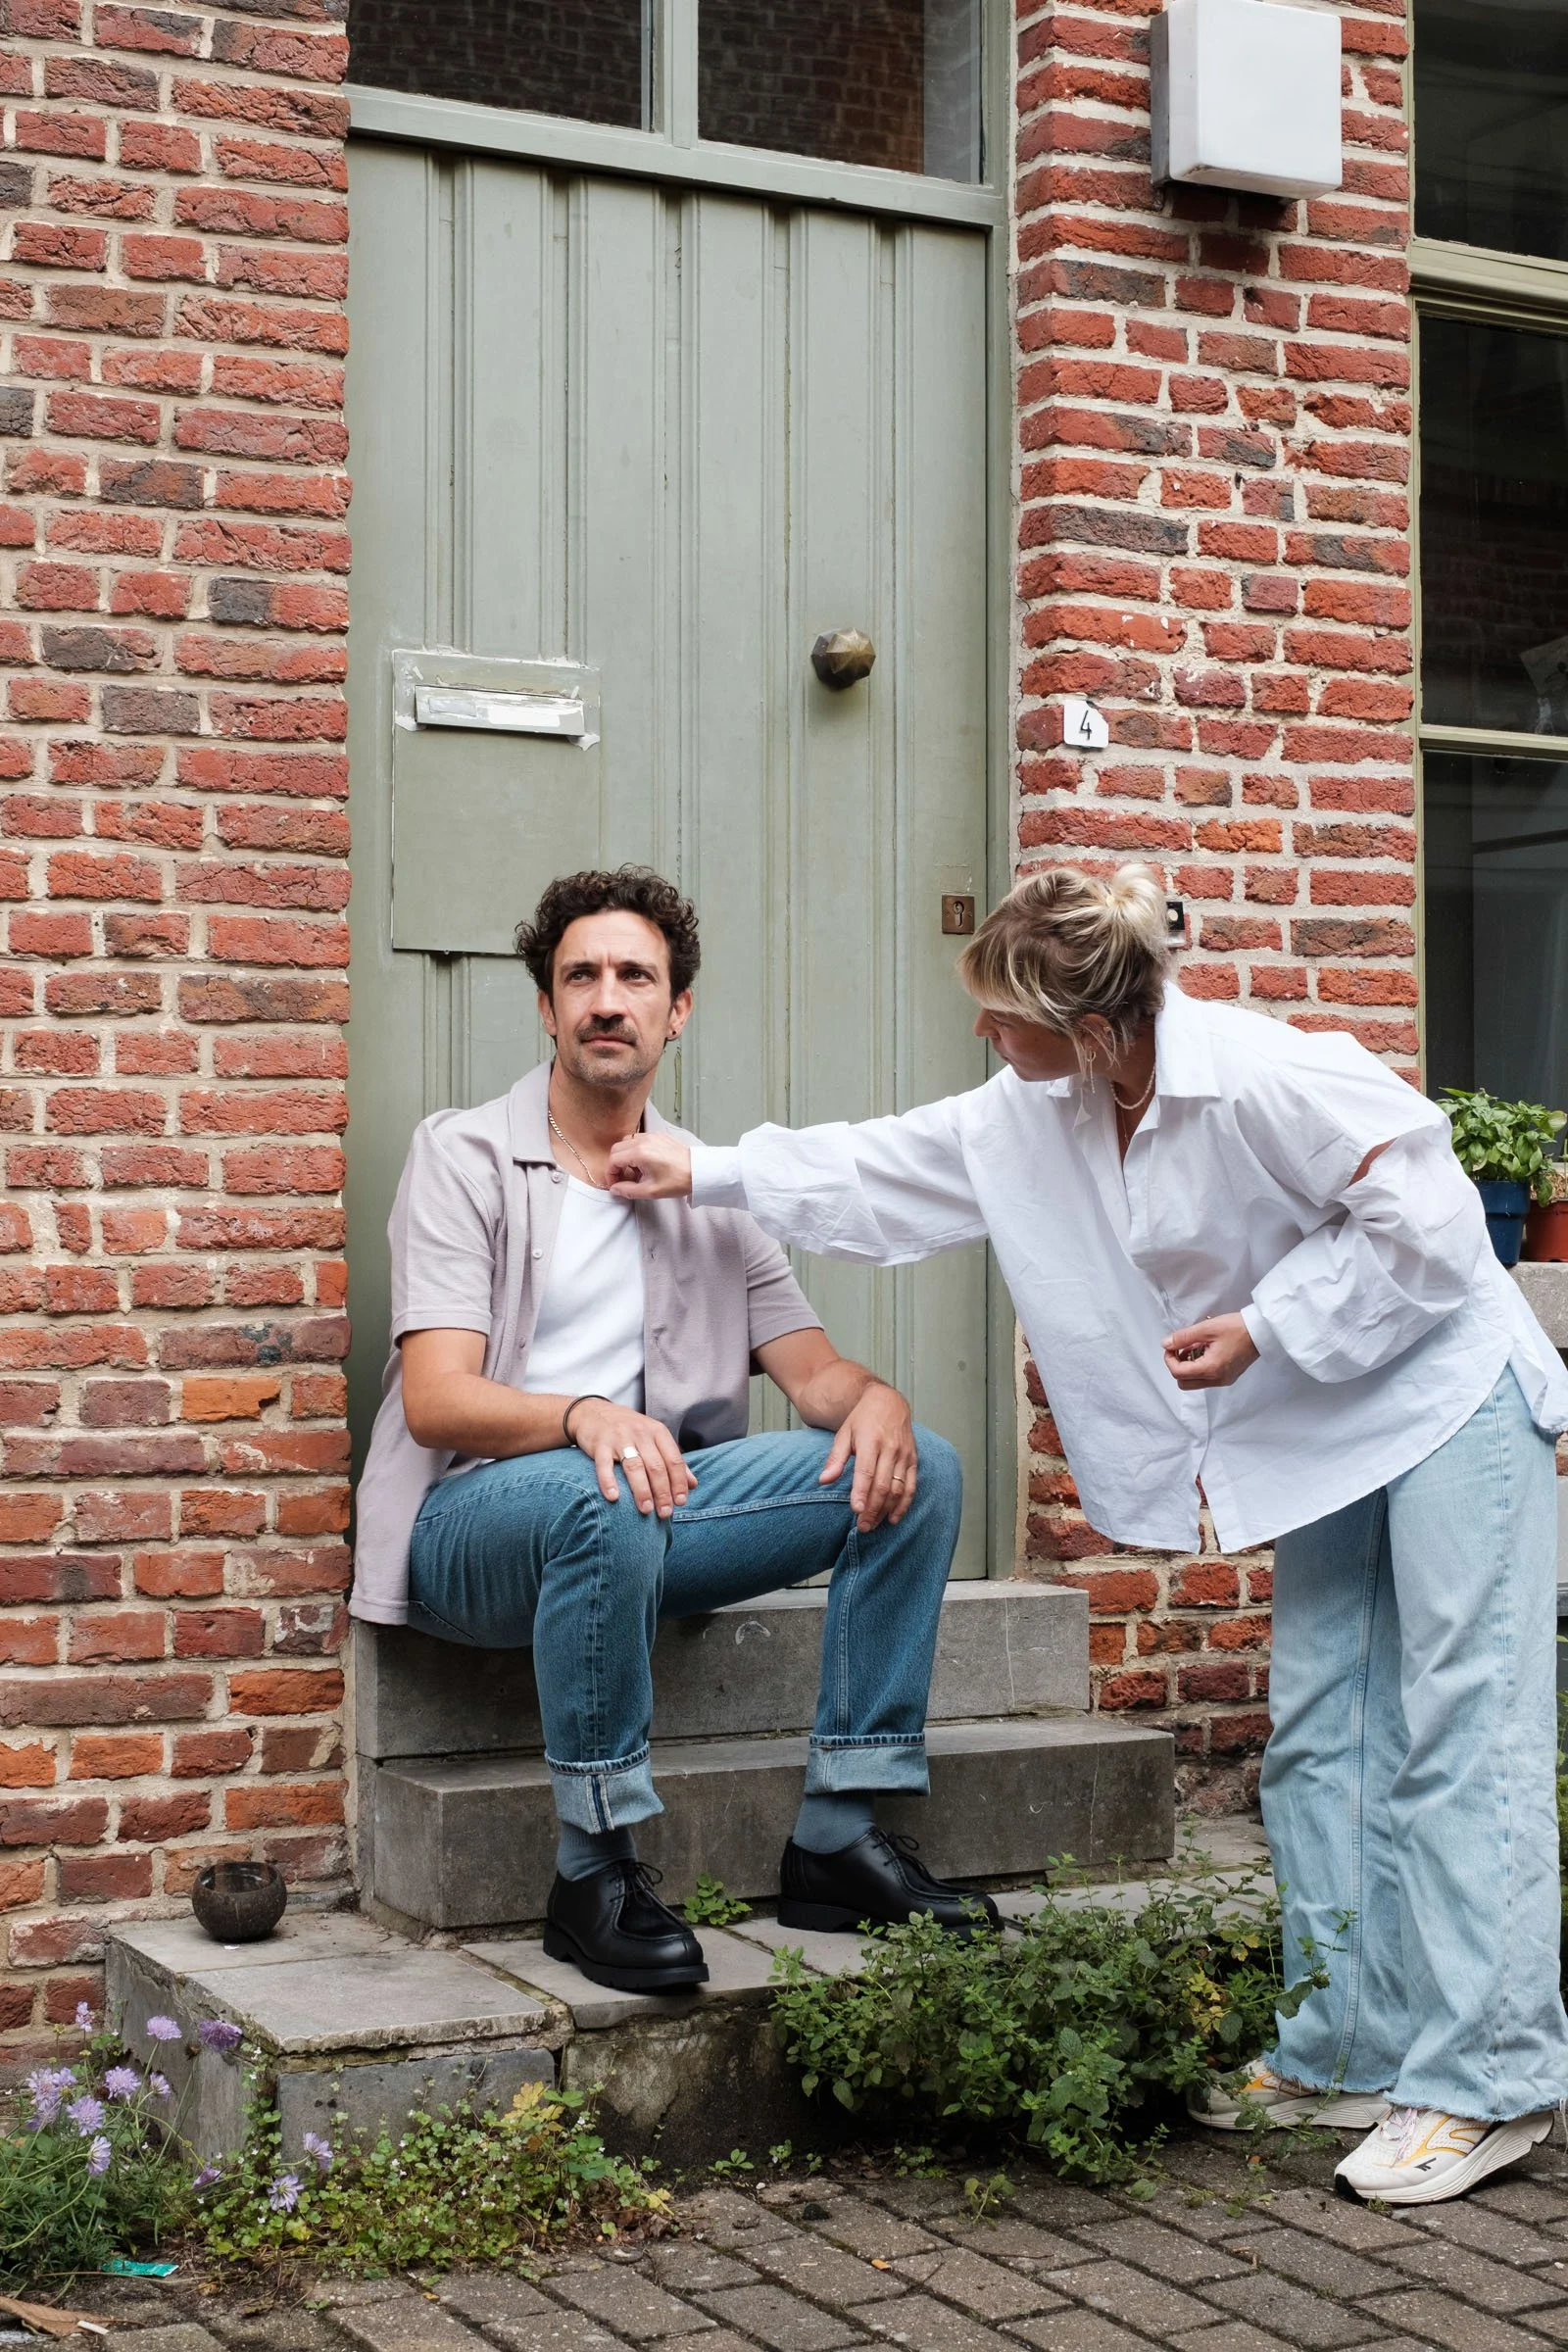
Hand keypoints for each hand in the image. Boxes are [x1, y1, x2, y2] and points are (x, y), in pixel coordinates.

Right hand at [570, 1400, 695, 1516]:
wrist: (592, 1411)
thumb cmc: (628, 1429)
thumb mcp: (653, 1438)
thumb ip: (672, 1460)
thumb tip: (693, 1484)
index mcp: (658, 1432)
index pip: (674, 1460)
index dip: (679, 1482)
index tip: (681, 1502)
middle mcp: (641, 1433)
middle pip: (656, 1466)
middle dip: (663, 1492)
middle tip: (665, 1512)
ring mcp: (619, 1438)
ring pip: (635, 1467)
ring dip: (642, 1491)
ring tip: (646, 1510)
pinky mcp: (600, 1444)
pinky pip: (604, 1465)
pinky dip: (609, 1481)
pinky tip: (613, 1497)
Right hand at [606, 1133, 692, 1199]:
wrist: (699, 1171)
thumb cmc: (678, 1180)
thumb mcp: (651, 1191)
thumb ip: (628, 1190)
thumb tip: (615, 1189)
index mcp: (640, 1153)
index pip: (613, 1160)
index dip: (611, 1174)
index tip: (615, 1183)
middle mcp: (644, 1140)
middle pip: (617, 1149)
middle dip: (616, 1164)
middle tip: (623, 1178)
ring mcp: (652, 1136)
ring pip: (627, 1142)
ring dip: (626, 1156)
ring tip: (636, 1171)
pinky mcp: (659, 1135)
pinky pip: (639, 1139)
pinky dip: (636, 1150)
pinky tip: (646, 1163)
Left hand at [820, 1380, 918, 1530]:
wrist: (888, 1402)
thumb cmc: (862, 1420)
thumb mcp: (844, 1434)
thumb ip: (835, 1458)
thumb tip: (824, 1480)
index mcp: (871, 1440)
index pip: (866, 1471)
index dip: (862, 1492)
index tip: (856, 1510)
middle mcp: (890, 1448)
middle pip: (883, 1484)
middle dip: (873, 1508)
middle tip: (863, 1526)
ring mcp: (904, 1455)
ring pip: (897, 1488)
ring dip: (886, 1510)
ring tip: (874, 1525)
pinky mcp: (913, 1460)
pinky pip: (911, 1486)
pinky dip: (904, 1504)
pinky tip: (894, 1518)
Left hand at [1163, 1314, 1259, 1390]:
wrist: (1261, 1331)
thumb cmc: (1238, 1328)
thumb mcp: (1207, 1328)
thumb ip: (1183, 1337)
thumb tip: (1166, 1343)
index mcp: (1211, 1369)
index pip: (1178, 1373)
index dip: (1169, 1359)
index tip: (1171, 1346)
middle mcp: (1217, 1379)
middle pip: (1184, 1383)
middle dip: (1177, 1366)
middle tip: (1181, 1348)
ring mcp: (1223, 1380)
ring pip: (1195, 1382)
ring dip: (1189, 1366)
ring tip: (1195, 1346)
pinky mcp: (1228, 1376)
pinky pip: (1207, 1378)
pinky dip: (1200, 1367)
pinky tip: (1205, 1350)